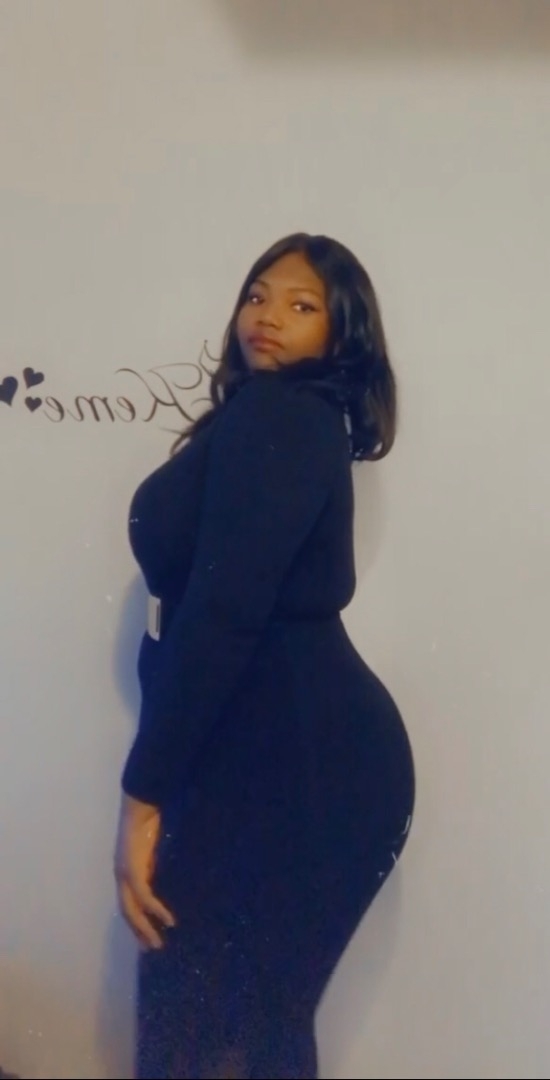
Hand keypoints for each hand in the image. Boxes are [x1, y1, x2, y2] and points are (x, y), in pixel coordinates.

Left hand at [114, 794, 175, 949]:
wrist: (141, 804)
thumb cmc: (149, 822)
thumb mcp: (154, 849)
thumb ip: (155, 865)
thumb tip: (169, 879)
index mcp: (126, 872)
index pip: (129, 904)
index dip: (138, 921)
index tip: (149, 936)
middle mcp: (121, 876)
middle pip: (127, 912)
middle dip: (139, 932)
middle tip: (153, 947)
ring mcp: (124, 874)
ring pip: (132, 909)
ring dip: (144, 927)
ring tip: (157, 942)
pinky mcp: (132, 869)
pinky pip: (143, 896)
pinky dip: (154, 909)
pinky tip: (167, 919)